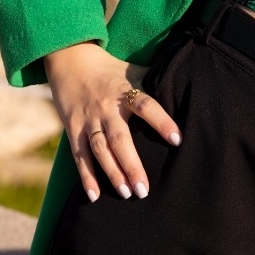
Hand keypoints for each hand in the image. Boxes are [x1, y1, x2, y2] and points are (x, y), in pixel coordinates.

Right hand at [44, 41, 182, 202]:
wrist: (69, 58)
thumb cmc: (109, 68)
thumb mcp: (132, 70)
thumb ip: (154, 80)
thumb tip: (185, 83)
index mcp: (125, 92)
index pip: (147, 106)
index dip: (162, 121)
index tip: (177, 139)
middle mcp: (106, 107)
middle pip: (120, 138)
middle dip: (132, 164)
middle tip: (144, 189)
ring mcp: (88, 120)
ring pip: (100, 150)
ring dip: (112, 173)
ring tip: (126, 193)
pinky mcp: (72, 129)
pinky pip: (79, 156)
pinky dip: (86, 176)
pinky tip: (95, 195)